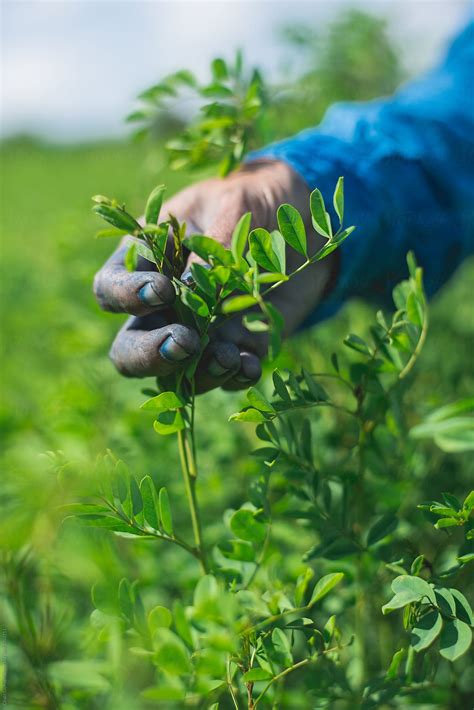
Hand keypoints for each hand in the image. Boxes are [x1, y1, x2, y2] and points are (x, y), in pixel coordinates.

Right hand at [93, 160, 335, 391]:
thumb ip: (214, 242)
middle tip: (185, 343)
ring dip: (197, 373)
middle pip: (129, 347)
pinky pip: (224, 377)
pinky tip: (249, 365)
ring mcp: (198, 332)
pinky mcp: (234, 348)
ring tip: (228, 357)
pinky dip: (234, 377)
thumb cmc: (257, 199)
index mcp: (147, 260)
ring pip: (174, 374)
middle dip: (150, 353)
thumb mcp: (237, 204)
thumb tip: (188, 290)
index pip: (110, 288)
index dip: (127, 296)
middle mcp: (163, 306)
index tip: (163, 290)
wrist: (307, 223)